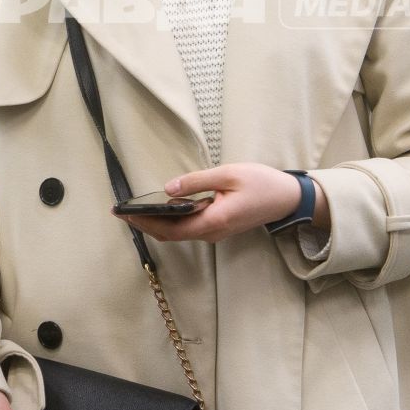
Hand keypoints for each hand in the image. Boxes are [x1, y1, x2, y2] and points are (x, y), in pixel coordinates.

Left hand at [121, 163, 303, 243]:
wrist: (288, 199)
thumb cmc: (262, 184)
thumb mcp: (228, 174)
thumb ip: (197, 182)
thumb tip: (168, 188)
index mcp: (213, 221)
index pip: (170, 228)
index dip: (145, 223)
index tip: (125, 215)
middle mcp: (212, 232)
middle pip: (171, 234)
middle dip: (145, 225)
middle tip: (121, 213)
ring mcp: (216, 232)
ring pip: (179, 233)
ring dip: (156, 224)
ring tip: (135, 211)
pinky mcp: (219, 226)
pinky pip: (189, 228)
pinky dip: (171, 221)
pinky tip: (161, 209)